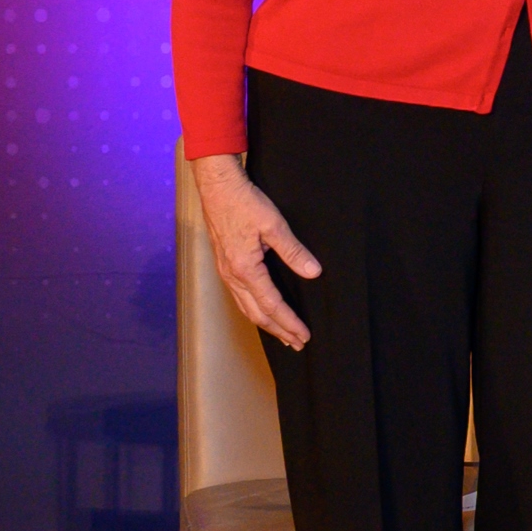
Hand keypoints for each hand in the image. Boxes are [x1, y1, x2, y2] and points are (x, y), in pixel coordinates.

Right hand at [193, 152, 320, 351]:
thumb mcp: (274, 225)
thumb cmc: (244, 203)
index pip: (272, 305)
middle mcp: (232, 275)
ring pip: (246, 307)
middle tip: (298, 343)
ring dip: (266, 323)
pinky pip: (240, 296)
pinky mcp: (225, 265)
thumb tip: (314, 273)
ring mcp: (226, 271)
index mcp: (245, 269)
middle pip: (257, 313)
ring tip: (284, 334)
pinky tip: (263, 312)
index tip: (304, 335)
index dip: (289, 322)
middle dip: (279, 330)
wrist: (217, 187)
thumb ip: (294, 252)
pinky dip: (254, 309)